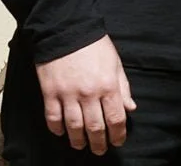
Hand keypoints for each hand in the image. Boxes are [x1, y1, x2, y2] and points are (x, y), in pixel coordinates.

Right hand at [34, 35, 134, 154]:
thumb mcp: (116, 64)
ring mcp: (68, 94)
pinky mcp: (50, 93)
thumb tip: (130, 108)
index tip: (118, 141)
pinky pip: (53, 117)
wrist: (67, 30)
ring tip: (81, 145)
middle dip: (99, 142)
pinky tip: (61, 132)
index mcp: (108, 85)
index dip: (118, 134)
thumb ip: (123, 87)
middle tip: (99, 150)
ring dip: (78, 140)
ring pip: (73, 126)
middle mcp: (89, 93)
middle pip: (95, 127)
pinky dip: (57, 128)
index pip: (115, 118)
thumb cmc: (95, 46)